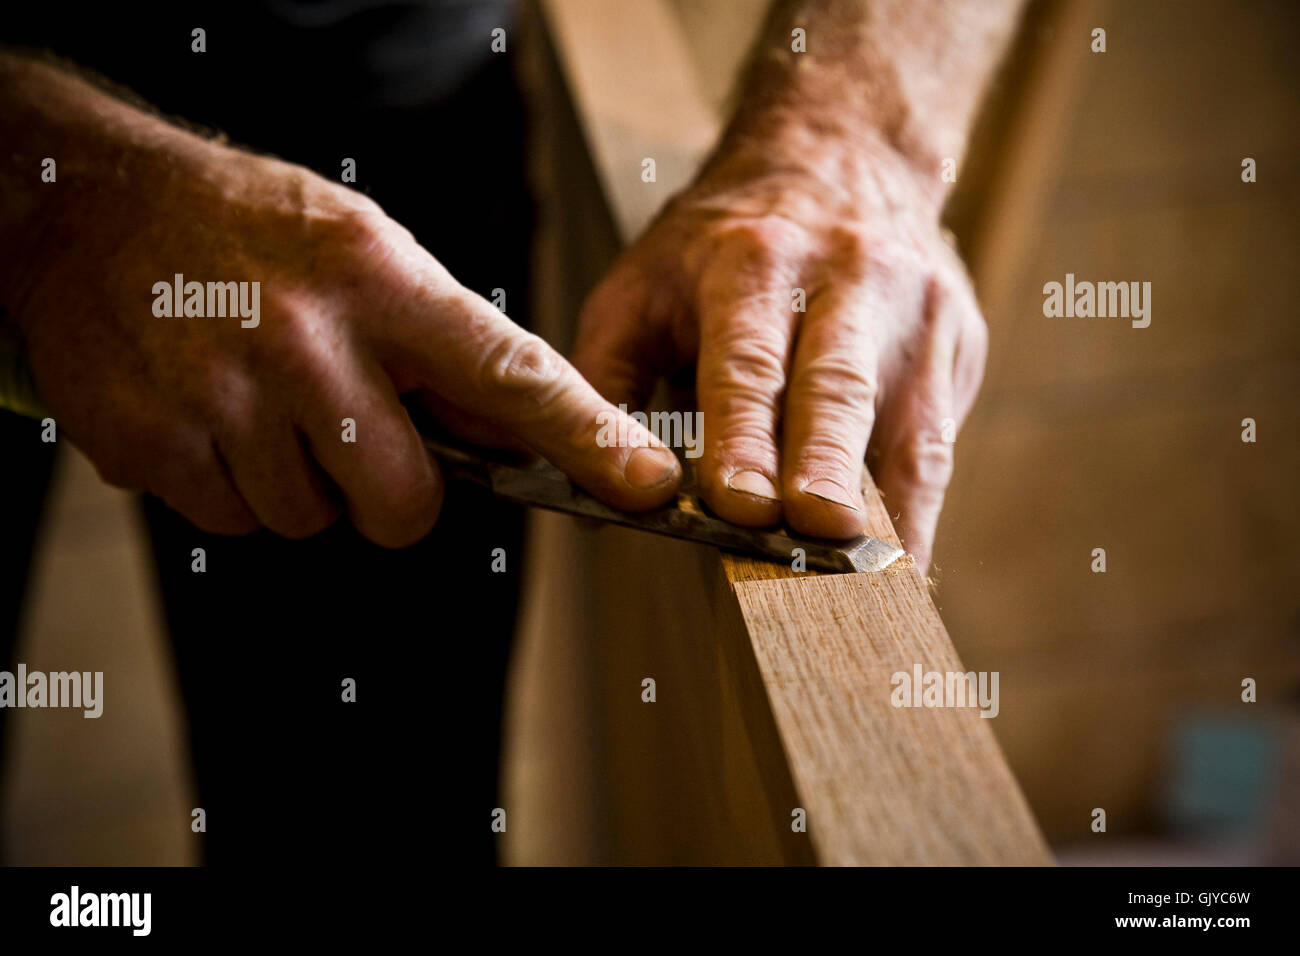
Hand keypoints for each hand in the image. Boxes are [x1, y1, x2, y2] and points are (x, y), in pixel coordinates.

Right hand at [8, 121, 680, 545]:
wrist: (92, 209)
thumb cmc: (252, 233)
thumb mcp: (366, 252)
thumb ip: (442, 347)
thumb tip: (524, 441)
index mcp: (383, 282)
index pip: (510, 373)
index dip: (587, 439)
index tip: (647, 487)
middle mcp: (309, 339)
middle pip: (403, 503)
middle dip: (392, 495)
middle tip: (356, 438)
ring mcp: (225, 396)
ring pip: (311, 520)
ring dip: (302, 484)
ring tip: (265, 403)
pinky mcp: (156, 444)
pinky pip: (235, 522)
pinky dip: (234, 488)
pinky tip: (213, 417)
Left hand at [573, 135, 986, 571]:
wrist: (845, 156)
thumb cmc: (724, 243)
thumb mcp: (644, 283)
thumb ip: (609, 381)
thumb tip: (598, 496)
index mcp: (753, 262)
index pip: (746, 360)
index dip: (743, 436)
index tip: (739, 506)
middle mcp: (846, 279)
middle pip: (838, 386)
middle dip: (827, 466)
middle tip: (818, 532)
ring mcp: (915, 312)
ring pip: (906, 424)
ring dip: (890, 509)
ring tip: (874, 584)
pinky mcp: (956, 346)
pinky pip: (938, 441)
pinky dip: (921, 511)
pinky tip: (902, 567)